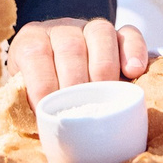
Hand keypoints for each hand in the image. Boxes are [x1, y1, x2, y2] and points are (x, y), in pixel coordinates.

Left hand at [9, 17, 146, 105]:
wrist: (61, 75)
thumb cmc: (41, 94)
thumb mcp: (28, 96)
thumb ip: (30, 107)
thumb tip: (42, 134)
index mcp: (31, 41)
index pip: (34, 53)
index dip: (41, 81)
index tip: (47, 108)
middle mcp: (61, 29)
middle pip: (70, 45)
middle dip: (75, 80)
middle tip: (79, 108)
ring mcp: (91, 29)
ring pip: (100, 34)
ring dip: (103, 67)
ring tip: (106, 94)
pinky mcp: (119, 35)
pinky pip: (129, 34)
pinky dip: (134, 50)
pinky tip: (134, 72)